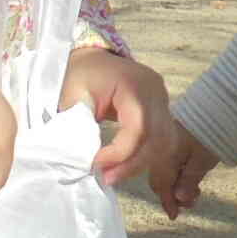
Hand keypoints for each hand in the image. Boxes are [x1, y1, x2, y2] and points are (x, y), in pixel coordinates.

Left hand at [59, 48, 175, 187]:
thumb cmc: (81, 75)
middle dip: (132, 164)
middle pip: (156, 138)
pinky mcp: (161, 109)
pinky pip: (161, 139)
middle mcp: (155, 93)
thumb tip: (83, 160)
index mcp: (134, 85)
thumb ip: (78, 127)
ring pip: (164, 142)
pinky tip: (126, 164)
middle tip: (107, 178)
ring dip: (140, 163)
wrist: (93, 59)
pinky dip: (146, 155)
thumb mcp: (72, 97)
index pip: (138, 127)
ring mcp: (162, 101)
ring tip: (114, 174)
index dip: (121, 153)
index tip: (96, 165)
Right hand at [149, 133, 220, 220]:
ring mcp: (168, 147)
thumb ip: (188, 180)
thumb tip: (178, 198)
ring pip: (167, 174)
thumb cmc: (211, 135)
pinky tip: (193, 182)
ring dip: (179, 187)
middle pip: (161, 180)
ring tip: (196, 194)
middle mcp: (162, 151)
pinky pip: (172, 165)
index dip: (167, 201)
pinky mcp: (175, 144)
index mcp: (165, 155)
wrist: (219, 111)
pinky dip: (181, 176)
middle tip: (190, 205)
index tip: (174, 215)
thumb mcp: (202, 161)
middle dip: (174, 195)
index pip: (161, 184)